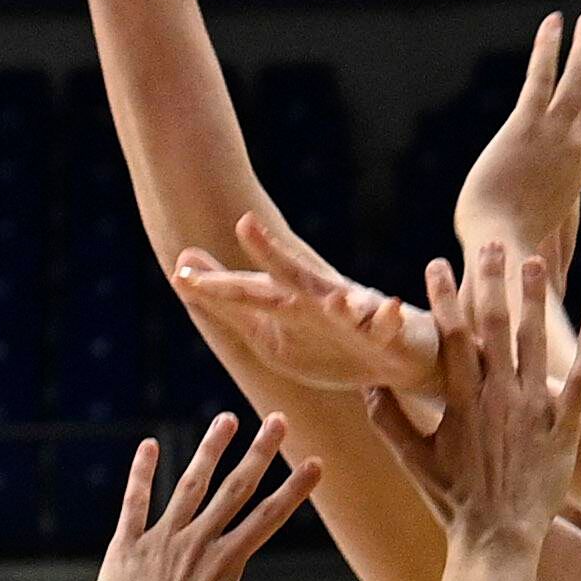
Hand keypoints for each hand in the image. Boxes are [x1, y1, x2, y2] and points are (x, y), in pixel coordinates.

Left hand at [93, 413, 345, 580]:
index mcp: (227, 562)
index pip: (269, 516)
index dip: (295, 489)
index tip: (316, 462)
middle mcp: (196, 543)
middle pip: (235, 489)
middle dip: (260, 452)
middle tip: (279, 419)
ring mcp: (160, 542)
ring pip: (190, 486)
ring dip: (210, 451)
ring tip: (227, 419)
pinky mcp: (126, 548)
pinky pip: (135, 503)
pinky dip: (142, 474)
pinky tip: (148, 445)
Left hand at [175, 213, 440, 398]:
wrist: (400, 356)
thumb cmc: (333, 342)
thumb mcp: (274, 337)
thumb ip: (231, 309)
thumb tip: (183, 270)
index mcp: (290, 305)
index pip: (248, 292)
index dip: (217, 287)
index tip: (181, 273)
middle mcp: (319, 301)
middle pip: (291, 277)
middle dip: (271, 254)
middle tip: (244, 225)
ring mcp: (355, 314)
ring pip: (343, 301)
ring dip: (332, 293)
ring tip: (326, 289)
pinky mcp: (389, 331)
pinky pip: (387, 325)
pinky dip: (386, 316)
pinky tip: (388, 308)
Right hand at [364, 242, 580, 554]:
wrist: (498, 538)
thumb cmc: (453, 502)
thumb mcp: (413, 461)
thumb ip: (388, 421)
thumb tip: (365, 387)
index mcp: (461, 400)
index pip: (451, 337)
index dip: (444, 298)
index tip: (438, 265)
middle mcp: (498, 397)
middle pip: (495, 326)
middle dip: (491, 283)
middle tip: (491, 246)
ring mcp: (534, 410)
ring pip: (536, 343)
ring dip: (535, 301)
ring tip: (535, 265)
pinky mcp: (564, 428)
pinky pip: (580, 382)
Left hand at [456, 10, 580, 278]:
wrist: (502, 243)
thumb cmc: (515, 240)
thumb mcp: (545, 215)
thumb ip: (552, 197)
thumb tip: (547, 204)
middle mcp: (577, 147)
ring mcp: (554, 135)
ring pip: (578, 78)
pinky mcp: (525, 127)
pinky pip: (541, 77)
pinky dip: (549, 47)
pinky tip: (553, 22)